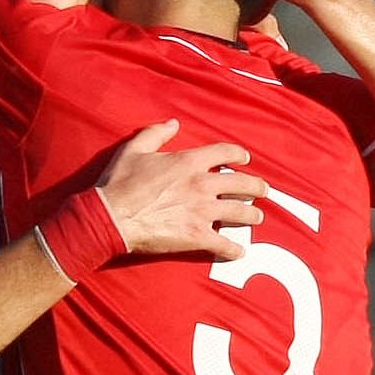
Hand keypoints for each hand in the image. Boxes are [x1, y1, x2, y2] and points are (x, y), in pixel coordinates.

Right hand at [94, 120, 268, 258]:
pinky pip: (224, 245)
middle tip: (263, 191)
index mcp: (189, 161)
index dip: (240, 155)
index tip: (245, 159)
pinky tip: (239, 252)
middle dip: (257, 187)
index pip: (226, 152)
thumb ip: (156, 132)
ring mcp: (202, 212)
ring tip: (256, 218)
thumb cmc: (119, 183)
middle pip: (243, 183)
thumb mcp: (134, 148)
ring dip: (252, 216)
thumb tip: (173, 123)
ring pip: (241, 213)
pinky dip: (234, 250)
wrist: (110, 217)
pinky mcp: (197, 237)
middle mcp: (202, 185)